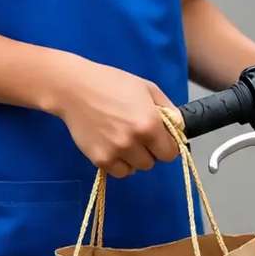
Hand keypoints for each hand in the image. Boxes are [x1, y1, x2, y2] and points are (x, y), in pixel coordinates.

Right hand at [47, 55, 181, 178]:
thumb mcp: (147, 88)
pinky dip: (119, 163)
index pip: (170, 153)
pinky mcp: (99, 160)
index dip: (167, 145)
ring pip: (136, 169)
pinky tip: (113, 146)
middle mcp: (134, 142)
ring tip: (123, 138)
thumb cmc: (112, 83)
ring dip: (134, 158)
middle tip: (139, 135)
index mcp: (149, 124)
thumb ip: (168, 109)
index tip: (160, 138)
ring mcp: (115, 153)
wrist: (75, 89)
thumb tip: (179, 127)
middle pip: (153, 162)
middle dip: (150, 150)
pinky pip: (118, 172)